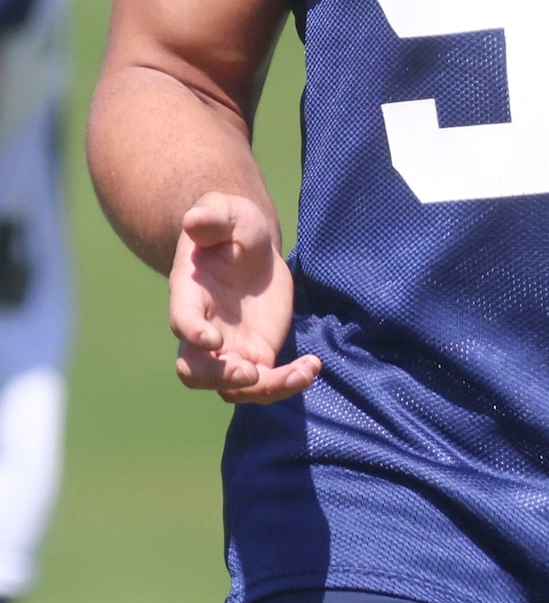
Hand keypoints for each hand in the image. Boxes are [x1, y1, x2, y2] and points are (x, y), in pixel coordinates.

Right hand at [170, 192, 309, 402]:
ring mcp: (229, 348)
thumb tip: (194, 219)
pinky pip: (266, 383)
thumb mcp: (226, 212)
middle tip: (250, 373)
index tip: (214, 339)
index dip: (192, 333)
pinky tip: (313, 366)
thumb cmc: (231, 226)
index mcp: (190, 295)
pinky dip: (288, 382)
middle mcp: (203, 330)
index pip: (181, 321)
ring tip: (302, 373)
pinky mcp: (256, 354)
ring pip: (231, 388)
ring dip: (263, 389)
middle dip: (218, 378)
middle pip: (195, 370)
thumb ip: (211, 217)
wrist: (249, 246)